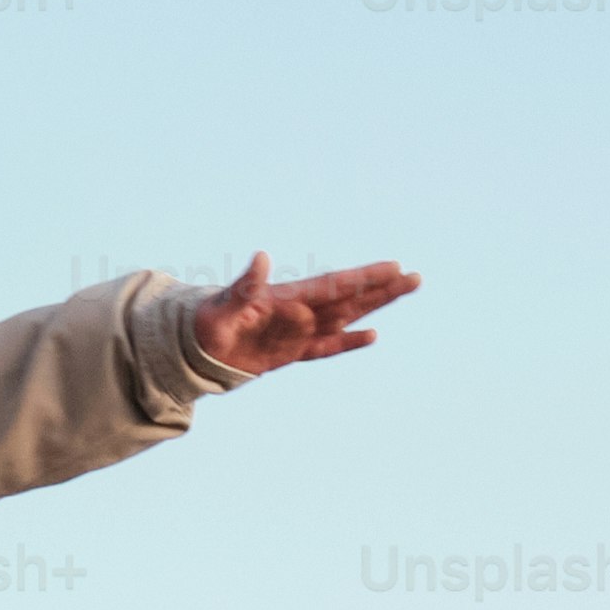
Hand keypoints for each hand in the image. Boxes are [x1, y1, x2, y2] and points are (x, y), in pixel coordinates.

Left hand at [186, 252, 420, 376]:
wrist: (194, 346)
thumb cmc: (206, 321)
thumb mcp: (223, 305)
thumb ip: (246, 286)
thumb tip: (262, 257)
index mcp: (288, 297)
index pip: (335, 286)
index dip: (364, 278)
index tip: (393, 267)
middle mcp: (300, 311)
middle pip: (350, 299)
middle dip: (382, 289)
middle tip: (415, 277)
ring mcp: (298, 332)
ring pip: (345, 318)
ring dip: (374, 308)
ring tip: (403, 292)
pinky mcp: (292, 352)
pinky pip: (325, 347)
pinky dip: (347, 343)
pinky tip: (372, 336)